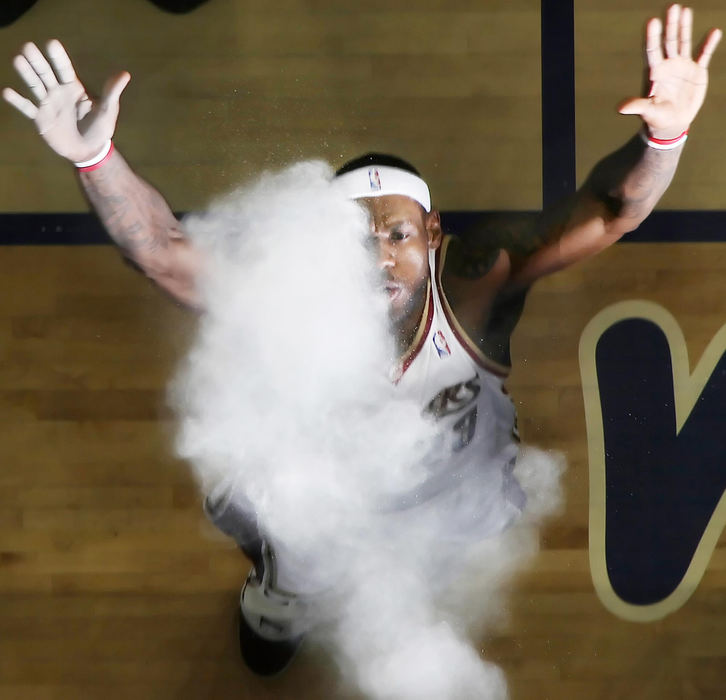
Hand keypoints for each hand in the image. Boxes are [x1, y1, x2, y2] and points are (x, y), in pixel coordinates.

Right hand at [2, 40, 129, 162]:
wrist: (89, 151)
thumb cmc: (99, 129)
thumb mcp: (107, 111)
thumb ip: (111, 93)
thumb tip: (125, 74)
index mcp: (73, 87)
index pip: (64, 69)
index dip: (59, 57)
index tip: (52, 43)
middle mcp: (58, 92)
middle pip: (46, 73)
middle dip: (38, 62)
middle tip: (28, 47)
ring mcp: (48, 104)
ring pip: (35, 86)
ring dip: (26, 74)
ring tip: (17, 60)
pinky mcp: (40, 118)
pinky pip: (27, 108)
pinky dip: (18, 102)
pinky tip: (7, 92)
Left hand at [618, 4, 721, 139]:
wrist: (672, 123)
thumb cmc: (656, 117)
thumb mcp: (647, 111)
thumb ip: (637, 106)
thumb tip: (621, 108)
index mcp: (654, 73)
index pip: (652, 51)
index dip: (653, 37)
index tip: (652, 21)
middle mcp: (668, 65)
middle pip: (668, 41)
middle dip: (670, 25)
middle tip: (672, 7)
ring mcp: (682, 66)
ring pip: (683, 42)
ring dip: (685, 27)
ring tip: (686, 10)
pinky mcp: (696, 71)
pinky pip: (703, 55)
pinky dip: (708, 44)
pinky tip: (714, 32)